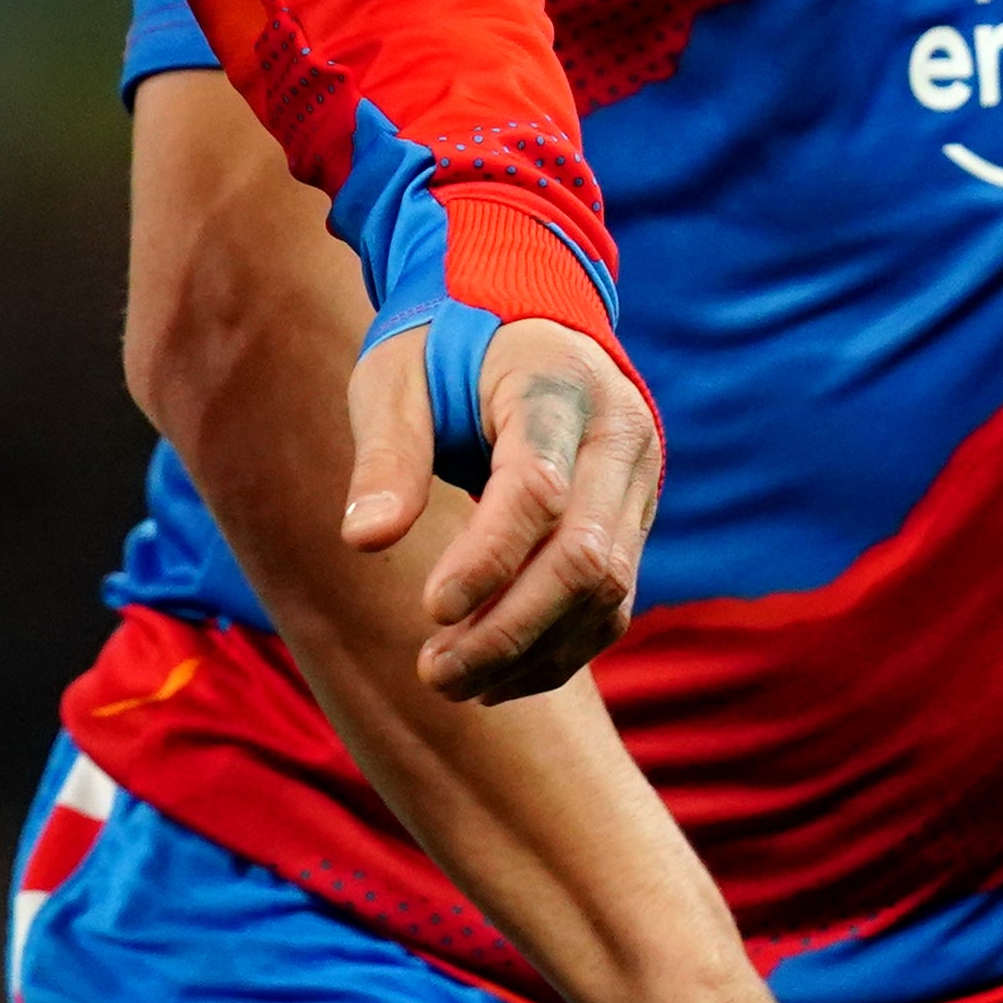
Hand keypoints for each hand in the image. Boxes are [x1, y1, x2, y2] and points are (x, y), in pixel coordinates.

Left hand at [343, 315, 660, 698]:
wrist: (521, 320)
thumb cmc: (443, 347)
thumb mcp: (397, 378)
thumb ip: (387, 455)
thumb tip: (364, 541)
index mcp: (558, 382)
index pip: (537, 488)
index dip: (487, 559)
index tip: (429, 610)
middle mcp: (618, 433)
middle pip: (584, 555)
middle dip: (508, 628)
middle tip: (433, 674)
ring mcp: (639, 481)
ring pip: (606, 592)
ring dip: (531, 652)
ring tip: (452, 682)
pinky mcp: (635, 520)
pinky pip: (612, 603)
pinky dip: (557, 649)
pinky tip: (495, 675)